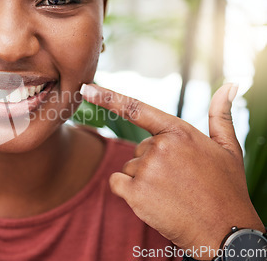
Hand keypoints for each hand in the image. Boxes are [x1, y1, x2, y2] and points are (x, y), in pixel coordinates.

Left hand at [81, 83, 263, 259]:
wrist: (224, 232)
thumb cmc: (226, 189)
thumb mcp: (229, 148)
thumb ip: (221, 115)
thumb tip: (230, 85)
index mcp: (179, 131)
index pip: (136, 109)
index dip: (107, 97)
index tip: (86, 89)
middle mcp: (160, 146)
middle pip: (138, 149)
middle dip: (153, 164)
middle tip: (178, 181)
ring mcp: (146, 170)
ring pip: (129, 168)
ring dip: (143, 180)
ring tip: (171, 194)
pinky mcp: (135, 192)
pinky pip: (117, 183)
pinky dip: (128, 192)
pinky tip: (152, 201)